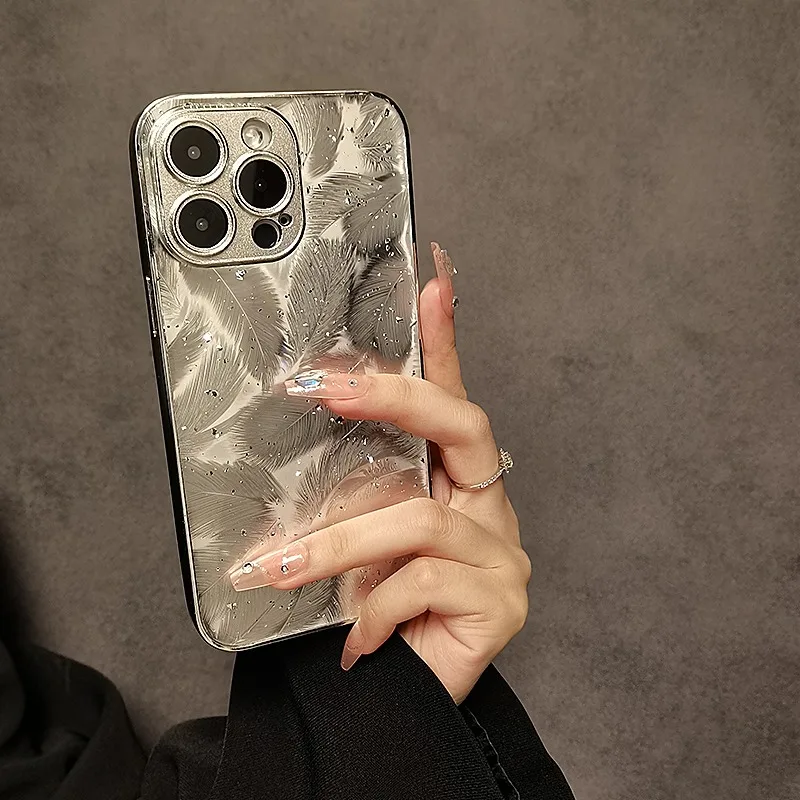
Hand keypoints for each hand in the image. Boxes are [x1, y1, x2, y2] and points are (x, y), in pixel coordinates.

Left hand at [231, 243, 530, 703]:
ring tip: (282, 571)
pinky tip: (353, 635)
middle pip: (464, 424)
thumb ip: (354, 493)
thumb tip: (296, 436)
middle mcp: (489, 505)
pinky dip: (369, 605)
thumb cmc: (380, 610)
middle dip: (392, 395)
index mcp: (457, 482)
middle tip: (320, 386)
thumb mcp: (360, 538)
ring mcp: (502, 553)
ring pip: (419, 518)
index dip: (444, 339)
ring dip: (339, 542)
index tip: (431, 279)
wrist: (401, 698)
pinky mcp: (500, 603)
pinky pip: (418, 581)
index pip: (452, 398)